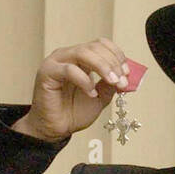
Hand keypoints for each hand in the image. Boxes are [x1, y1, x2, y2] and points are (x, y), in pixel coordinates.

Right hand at [11, 38, 130, 141]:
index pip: (101, 45)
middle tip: (122, 80)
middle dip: (113, 63)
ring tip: (112, 82)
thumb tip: (125, 76)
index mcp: (81, 58)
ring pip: (83, 53)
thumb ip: (110, 85)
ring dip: (102, 67)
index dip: (116, 55)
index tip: (127, 73)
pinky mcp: (47, 72)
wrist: (56, 128)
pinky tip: (91, 93)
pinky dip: (84, 80)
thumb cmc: (74, 112)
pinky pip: (69, 70)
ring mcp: (56, 62)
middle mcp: (68, 55)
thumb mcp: (100, 98)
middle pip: (94, 47)